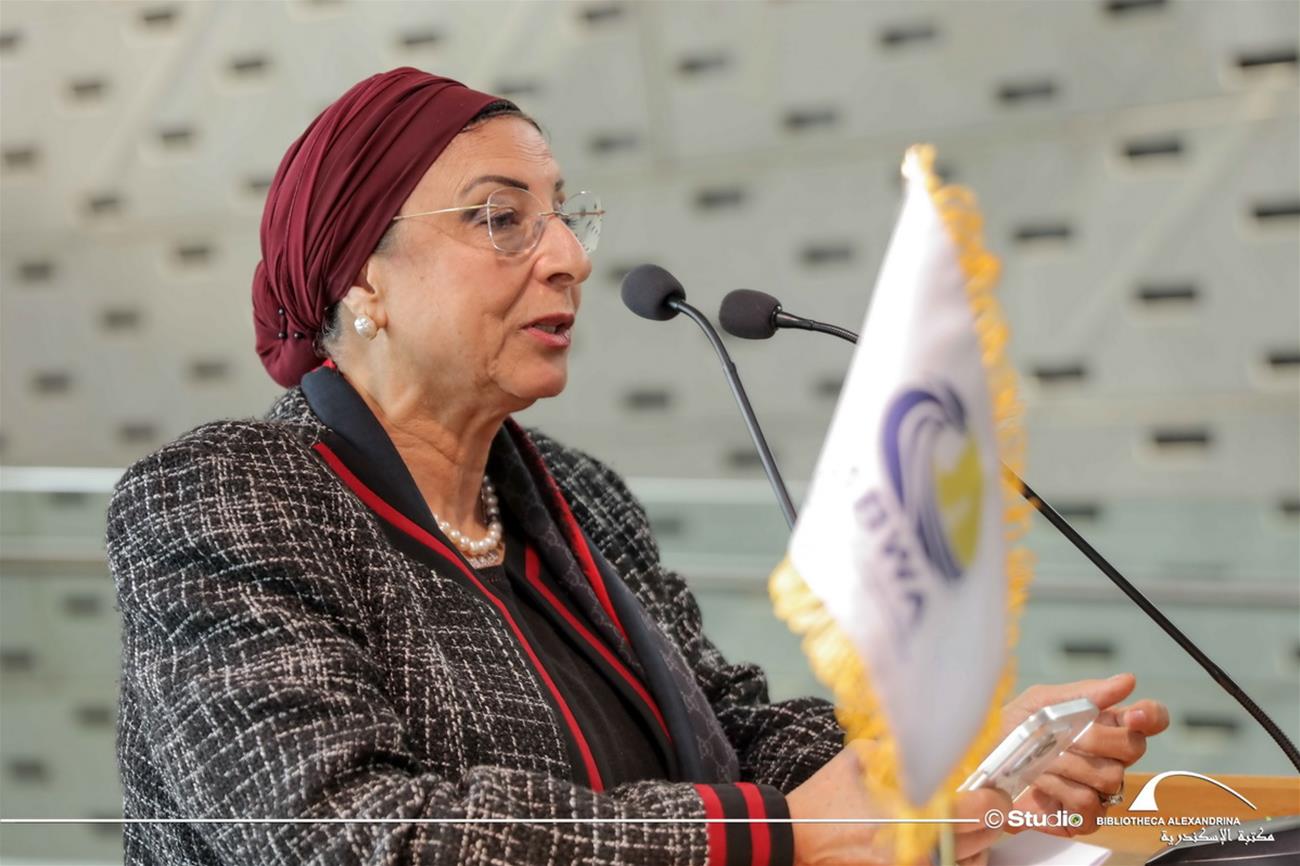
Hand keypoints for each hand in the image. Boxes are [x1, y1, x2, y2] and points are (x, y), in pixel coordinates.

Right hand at [787, 740, 1009, 864]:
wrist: (794, 838)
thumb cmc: (825, 798)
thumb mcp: (859, 758)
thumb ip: (901, 752)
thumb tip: (936, 743)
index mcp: (911, 809)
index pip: (980, 808)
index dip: (994, 797)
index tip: (992, 790)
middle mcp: (918, 845)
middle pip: (983, 837)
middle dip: (990, 819)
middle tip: (988, 805)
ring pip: (971, 861)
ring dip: (977, 843)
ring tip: (968, 827)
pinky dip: (957, 861)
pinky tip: (950, 848)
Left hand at [1001, 674, 1169, 835]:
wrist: (982, 763)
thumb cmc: (1012, 731)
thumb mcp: (1041, 701)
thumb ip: (1086, 693)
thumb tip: (1126, 681)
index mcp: (1105, 724)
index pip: (1151, 719)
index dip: (1150, 716)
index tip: (1132, 714)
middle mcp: (1109, 757)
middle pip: (1133, 748)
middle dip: (1094, 738)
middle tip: (1063, 735)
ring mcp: (1100, 789)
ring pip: (1109, 777)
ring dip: (1067, 764)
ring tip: (1041, 759)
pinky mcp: (1085, 817)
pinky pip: (1089, 805)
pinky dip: (1060, 791)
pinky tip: (1042, 784)